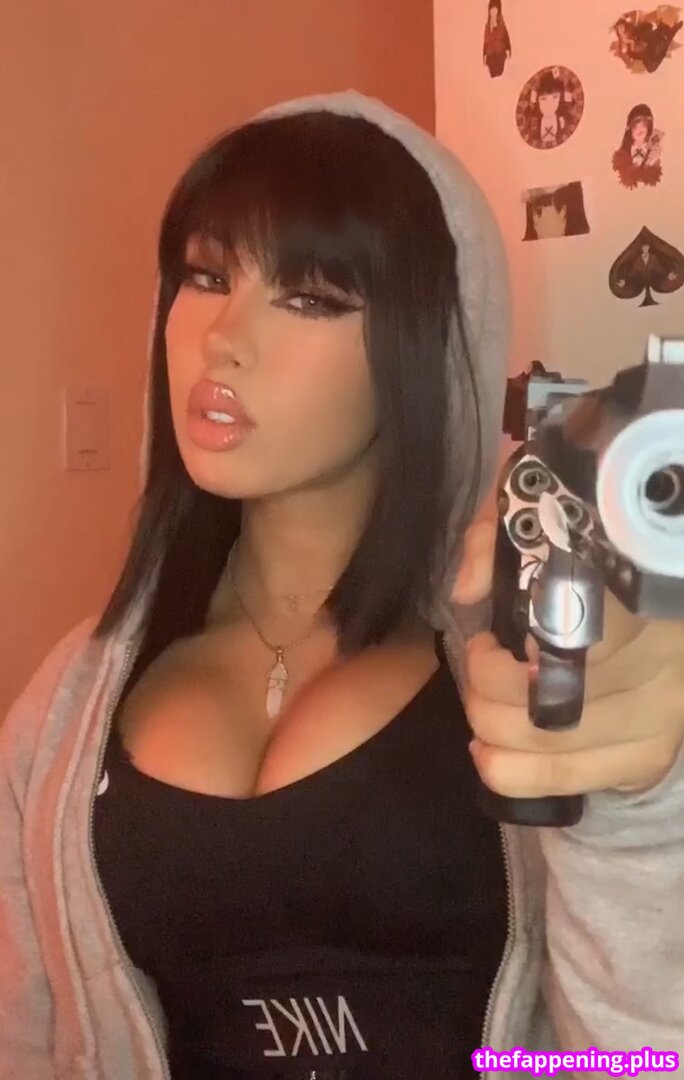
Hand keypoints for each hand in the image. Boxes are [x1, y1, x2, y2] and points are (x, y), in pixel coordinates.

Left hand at [452, 519, 683, 797]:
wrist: (669, 589)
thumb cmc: (595, 543)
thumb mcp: (542, 508)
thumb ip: (496, 535)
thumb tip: (465, 591)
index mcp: (645, 589)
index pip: (577, 634)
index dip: (519, 651)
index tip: (486, 638)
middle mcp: (665, 656)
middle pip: (559, 697)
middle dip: (490, 690)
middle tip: (476, 661)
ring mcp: (664, 711)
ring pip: (559, 744)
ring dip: (494, 730)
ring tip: (478, 704)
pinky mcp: (653, 751)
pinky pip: (577, 779)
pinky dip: (517, 775)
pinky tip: (489, 753)